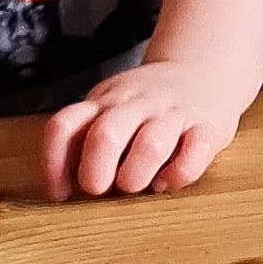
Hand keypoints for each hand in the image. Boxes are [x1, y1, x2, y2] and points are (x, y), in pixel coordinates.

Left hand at [42, 61, 248, 200]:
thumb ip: (85, 141)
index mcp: (104, 102)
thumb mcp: (109, 109)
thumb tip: (64, 189)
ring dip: (136, 175)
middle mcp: (136, 104)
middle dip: (95, 174)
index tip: (60, 193)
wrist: (204, 69)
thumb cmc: (147, 106)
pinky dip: (179, 175)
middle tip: (101, 190)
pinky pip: (195, 154)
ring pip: (151, 144)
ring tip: (138, 184)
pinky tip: (169, 179)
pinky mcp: (209, 127)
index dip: (53, 164)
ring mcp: (174, 113)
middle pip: (105, 135)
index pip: (64, 126)